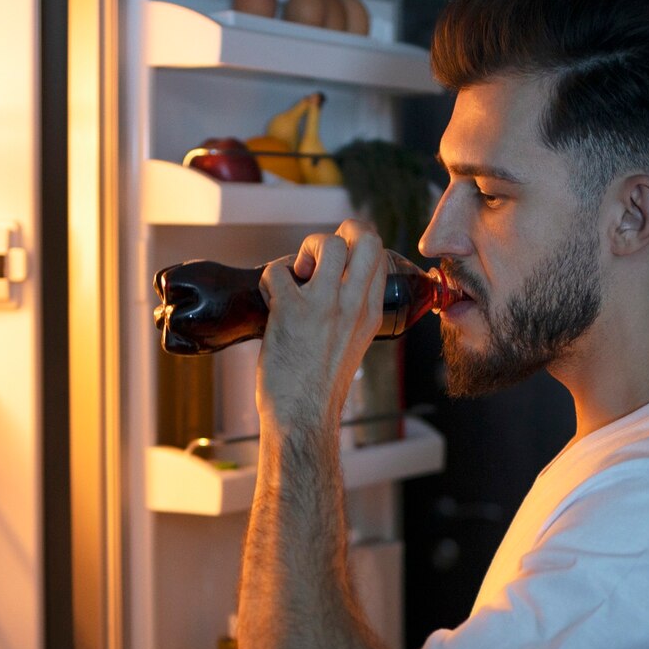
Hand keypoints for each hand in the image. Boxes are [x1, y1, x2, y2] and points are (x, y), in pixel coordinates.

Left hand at [256, 220, 387, 431]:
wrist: (303, 417)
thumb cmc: (319, 388)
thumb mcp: (352, 345)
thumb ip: (349, 313)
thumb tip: (332, 288)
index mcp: (370, 313)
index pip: (379, 255)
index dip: (355, 246)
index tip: (336, 265)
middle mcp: (353, 304)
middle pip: (365, 237)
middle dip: (340, 232)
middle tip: (320, 258)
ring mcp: (324, 306)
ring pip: (328, 243)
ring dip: (306, 250)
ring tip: (297, 277)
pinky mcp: (291, 312)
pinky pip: (278, 271)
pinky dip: (269, 278)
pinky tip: (271, 298)